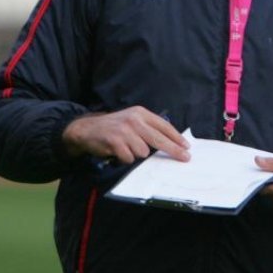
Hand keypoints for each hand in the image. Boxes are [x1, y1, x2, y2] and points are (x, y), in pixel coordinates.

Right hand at [62, 106, 189, 164]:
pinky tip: (117, 152)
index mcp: (140, 113)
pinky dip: (125, 158)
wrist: (87, 129)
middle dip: (173, 150)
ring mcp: (124, 130)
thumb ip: (148, 128)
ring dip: (136, 154)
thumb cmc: (114, 127)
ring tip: (126, 149)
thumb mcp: (132, 120)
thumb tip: (170, 143)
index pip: (163, 125)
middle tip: (185, 158)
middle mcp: (134, 120)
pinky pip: (129, 158)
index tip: (186, 147)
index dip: (176, 137)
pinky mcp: (115, 142)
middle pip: (159, 139)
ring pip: (143, 152)